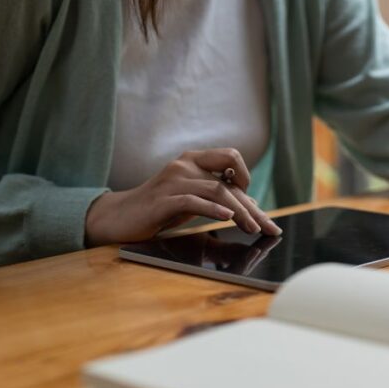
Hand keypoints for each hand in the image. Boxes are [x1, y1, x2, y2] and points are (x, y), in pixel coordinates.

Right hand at [84, 149, 281, 246]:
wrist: (119, 217)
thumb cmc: (159, 208)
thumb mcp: (193, 199)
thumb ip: (217, 197)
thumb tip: (252, 204)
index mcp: (193, 159)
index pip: (231, 160)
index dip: (249, 180)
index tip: (259, 208)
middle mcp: (184, 164)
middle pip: (229, 180)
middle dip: (252, 206)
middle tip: (269, 227)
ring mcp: (173, 181)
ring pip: (216, 190)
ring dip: (239, 212)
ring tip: (252, 229)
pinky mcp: (162, 200)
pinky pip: (193, 201)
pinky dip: (213, 210)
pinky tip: (228, 219)